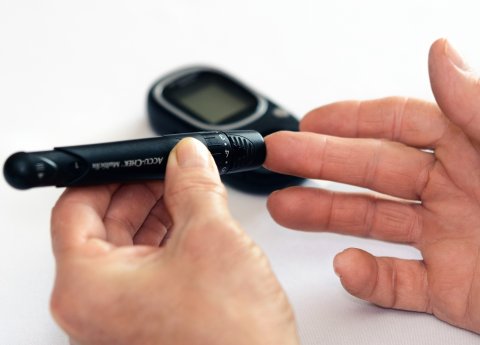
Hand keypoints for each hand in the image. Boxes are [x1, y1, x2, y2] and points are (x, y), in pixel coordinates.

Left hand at [50, 138, 298, 344]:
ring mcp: (120, 318)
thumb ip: (194, 186)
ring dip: (156, 213)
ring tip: (188, 191)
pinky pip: (146, 269)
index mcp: (88, 287)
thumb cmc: (230, 341)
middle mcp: (94, 307)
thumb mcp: (211, 239)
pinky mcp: (147, 322)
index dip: (107, 175)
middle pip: (101, 226)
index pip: (74, 208)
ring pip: (127, 247)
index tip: (136, 160)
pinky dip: (167, 241)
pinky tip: (193, 223)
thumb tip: (187, 157)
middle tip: (170, 169)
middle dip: (139, 191)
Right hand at [265, 39, 479, 332]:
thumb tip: (440, 55)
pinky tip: (347, 266)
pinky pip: (398, 281)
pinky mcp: (452, 290)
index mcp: (474, 149)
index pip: (399, 124)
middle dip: (319, 163)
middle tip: (278, 158)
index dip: (350, 120)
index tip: (309, 120)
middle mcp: (456, 190)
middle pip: (372, 171)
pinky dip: (368, 277)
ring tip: (284, 208)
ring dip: (325, 216)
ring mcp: (450, 240)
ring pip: (373, 222)